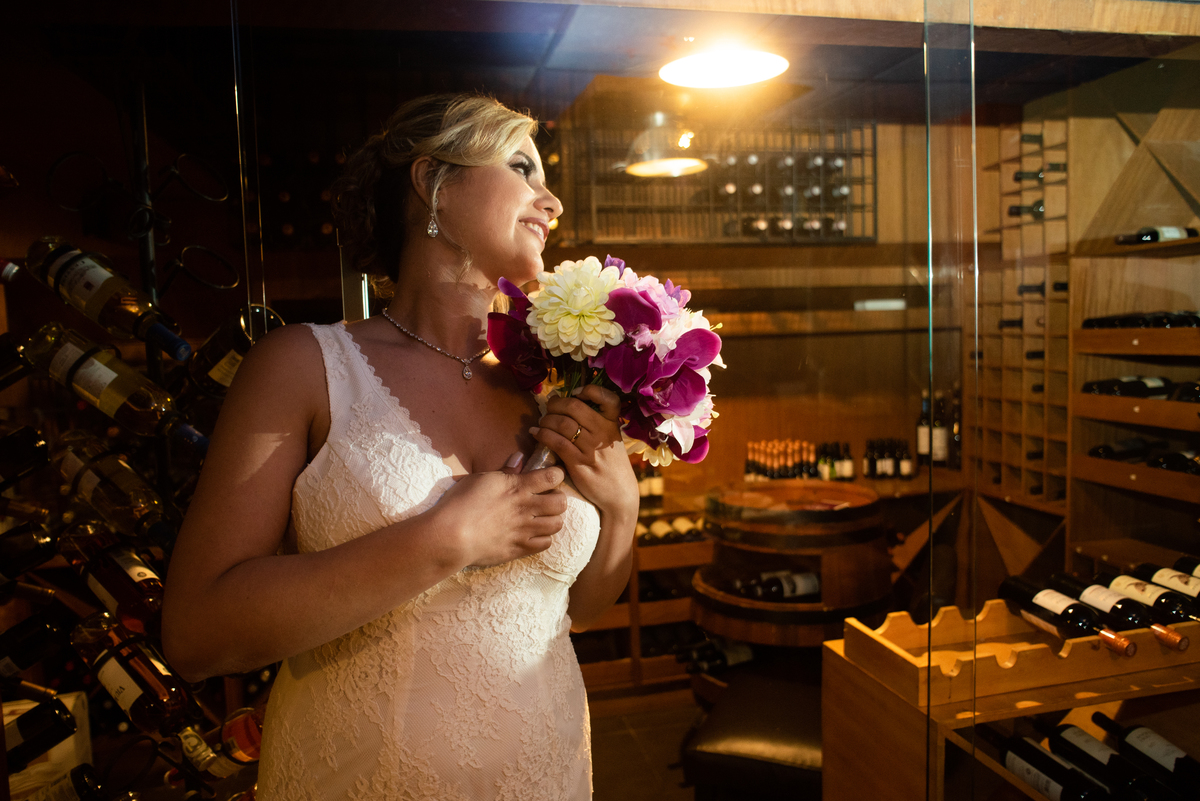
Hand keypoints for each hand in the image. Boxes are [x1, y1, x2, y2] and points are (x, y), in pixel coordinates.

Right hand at [434, 465, 566, 567]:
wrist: (451, 536)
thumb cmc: (460, 503)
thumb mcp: (481, 479)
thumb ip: (505, 470)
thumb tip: (519, 458)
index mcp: (518, 487)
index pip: (553, 476)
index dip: (557, 474)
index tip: (551, 475)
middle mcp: (526, 508)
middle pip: (561, 502)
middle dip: (558, 498)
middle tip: (547, 498)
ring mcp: (524, 530)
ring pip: (557, 524)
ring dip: (553, 519)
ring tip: (542, 517)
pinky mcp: (519, 549)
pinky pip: (546, 544)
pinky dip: (543, 538)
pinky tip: (533, 534)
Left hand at [531, 385, 638, 520]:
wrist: (619, 494)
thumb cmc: (612, 464)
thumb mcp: (611, 440)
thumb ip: (596, 423)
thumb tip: (567, 404)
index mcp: (613, 423)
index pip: (608, 398)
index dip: (589, 390)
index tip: (575, 393)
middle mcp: (603, 432)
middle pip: (574, 407)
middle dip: (556, 404)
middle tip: (549, 407)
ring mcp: (591, 448)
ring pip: (562, 424)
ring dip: (546, 420)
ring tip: (541, 423)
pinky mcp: (579, 463)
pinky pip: (556, 442)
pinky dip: (542, 435)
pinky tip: (536, 433)